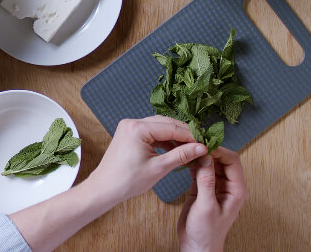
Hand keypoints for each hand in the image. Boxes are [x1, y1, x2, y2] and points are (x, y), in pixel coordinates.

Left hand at [87, 116, 208, 204]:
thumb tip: (201, 148)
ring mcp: (129, 126)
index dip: (190, 135)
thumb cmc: (129, 180)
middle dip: (183, 133)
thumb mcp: (159, 168)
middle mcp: (132, 122)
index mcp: (138, 128)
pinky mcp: (129, 133)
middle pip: (165, 123)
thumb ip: (181, 155)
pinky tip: (174, 149)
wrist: (105, 187)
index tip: (205, 143)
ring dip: (174, 136)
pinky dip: (163, 139)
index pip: (171, 127)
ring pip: (158, 126)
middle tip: (200, 144)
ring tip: (189, 148)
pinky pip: (150, 132)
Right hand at [177, 147, 248, 251]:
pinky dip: (194, 163)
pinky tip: (185, 159)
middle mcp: (228, 185)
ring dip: (200, 155)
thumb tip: (206, 157)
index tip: (203, 145)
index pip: (232, 161)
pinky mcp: (203, 186)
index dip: (219, 151)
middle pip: (222, 159)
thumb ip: (206, 181)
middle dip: (209, 150)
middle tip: (193, 144)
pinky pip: (201, 169)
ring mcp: (215, 185)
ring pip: (211, 162)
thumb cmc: (206, 232)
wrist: (197, 246)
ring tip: (187, 148)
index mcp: (236, 190)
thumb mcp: (206, 207)